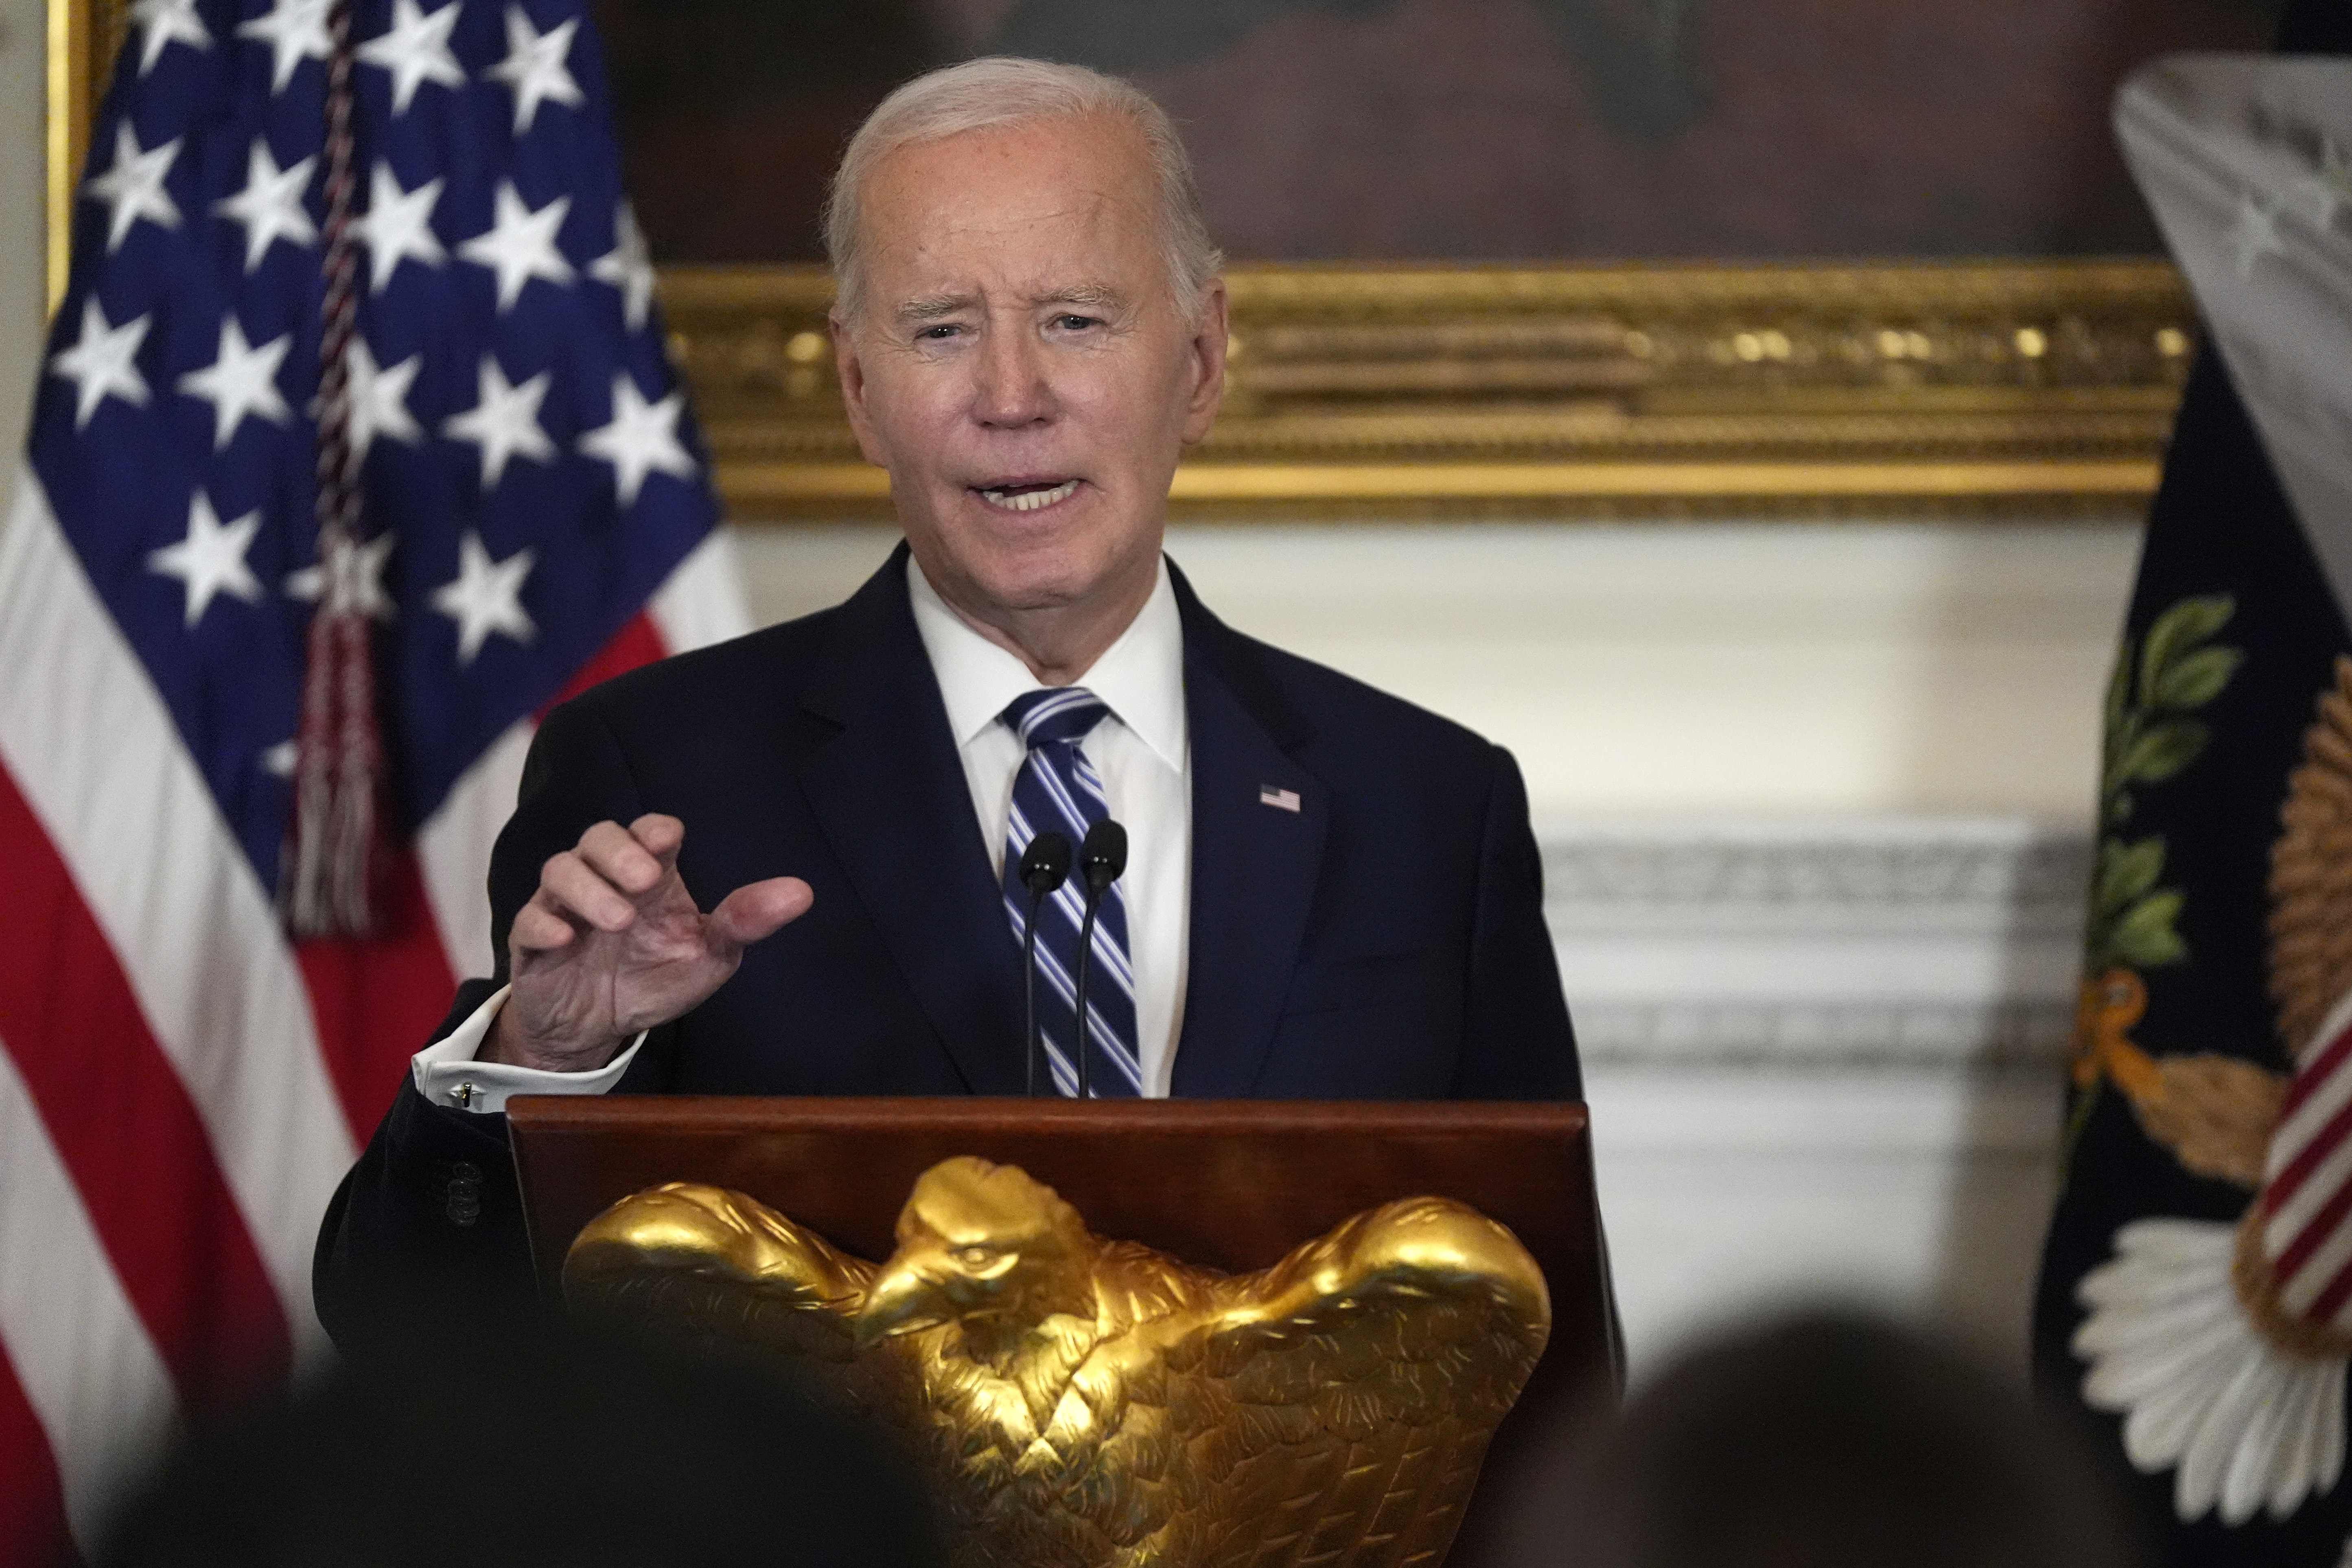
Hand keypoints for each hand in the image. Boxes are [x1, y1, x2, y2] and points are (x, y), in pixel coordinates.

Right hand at [484, 814, 812, 1072]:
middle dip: (619, 852)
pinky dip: (542, 924)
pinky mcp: (532, 943)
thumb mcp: (709, 954)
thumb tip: (802, 893)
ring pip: (560, 870)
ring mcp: (564, 907)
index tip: (666, 844)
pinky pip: (526, 920)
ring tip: (616, 920)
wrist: (599, 1029)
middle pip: (598, 837)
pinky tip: (563, 938)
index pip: (649, 832)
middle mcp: (603, 880)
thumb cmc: (654, 977)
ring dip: (587, 889)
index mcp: (651, 875)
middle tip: (645, 881)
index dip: (653, 831)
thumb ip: (746, 921)